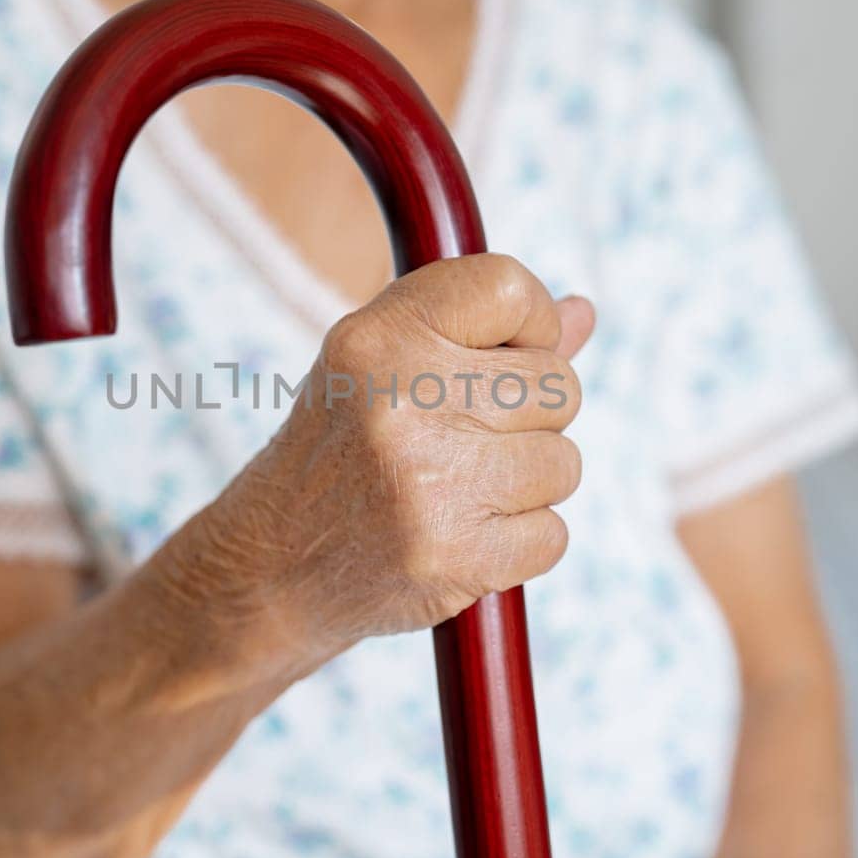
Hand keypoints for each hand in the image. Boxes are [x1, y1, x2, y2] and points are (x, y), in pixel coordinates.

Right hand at [166, 253, 594, 666]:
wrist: (273, 568)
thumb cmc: (340, 453)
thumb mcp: (381, 368)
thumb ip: (481, 336)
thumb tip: (583, 313)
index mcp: (378, 338)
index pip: (508, 288)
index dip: (531, 323)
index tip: (506, 354)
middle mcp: (402, 401)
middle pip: (557, 385)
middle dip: (530, 415)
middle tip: (467, 439)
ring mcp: (430, 483)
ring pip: (563, 462)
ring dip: (526, 483)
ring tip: (459, 489)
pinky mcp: (455, 556)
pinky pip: (553, 533)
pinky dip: (520, 542)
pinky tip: (463, 535)